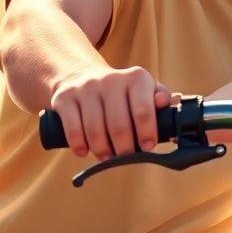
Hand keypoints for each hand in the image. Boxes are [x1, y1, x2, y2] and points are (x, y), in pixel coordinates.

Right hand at [50, 66, 172, 158]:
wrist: (80, 76)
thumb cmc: (121, 92)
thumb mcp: (143, 89)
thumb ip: (160, 97)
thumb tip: (167, 105)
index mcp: (136, 77)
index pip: (143, 110)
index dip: (146, 132)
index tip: (147, 147)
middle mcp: (111, 79)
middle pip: (118, 124)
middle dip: (124, 148)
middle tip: (125, 156)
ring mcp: (86, 88)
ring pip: (95, 129)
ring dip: (102, 150)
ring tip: (107, 156)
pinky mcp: (64, 98)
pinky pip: (72, 128)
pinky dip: (79, 145)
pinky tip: (84, 151)